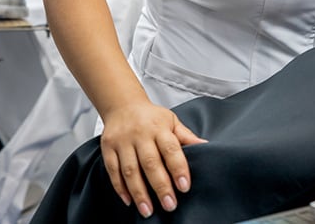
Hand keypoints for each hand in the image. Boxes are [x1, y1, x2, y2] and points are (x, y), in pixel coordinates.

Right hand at [99, 100, 205, 216]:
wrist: (122, 105)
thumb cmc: (150, 117)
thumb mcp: (171, 121)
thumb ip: (186, 136)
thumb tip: (206, 146)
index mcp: (158, 127)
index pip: (171, 149)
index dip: (178, 168)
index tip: (184, 186)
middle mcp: (140, 134)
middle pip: (150, 163)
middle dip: (160, 186)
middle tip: (169, 205)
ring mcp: (122, 141)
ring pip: (130, 169)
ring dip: (139, 192)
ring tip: (148, 210)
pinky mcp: (108, 147)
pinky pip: (112, 170)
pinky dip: (120, 187)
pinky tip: (129, 201)